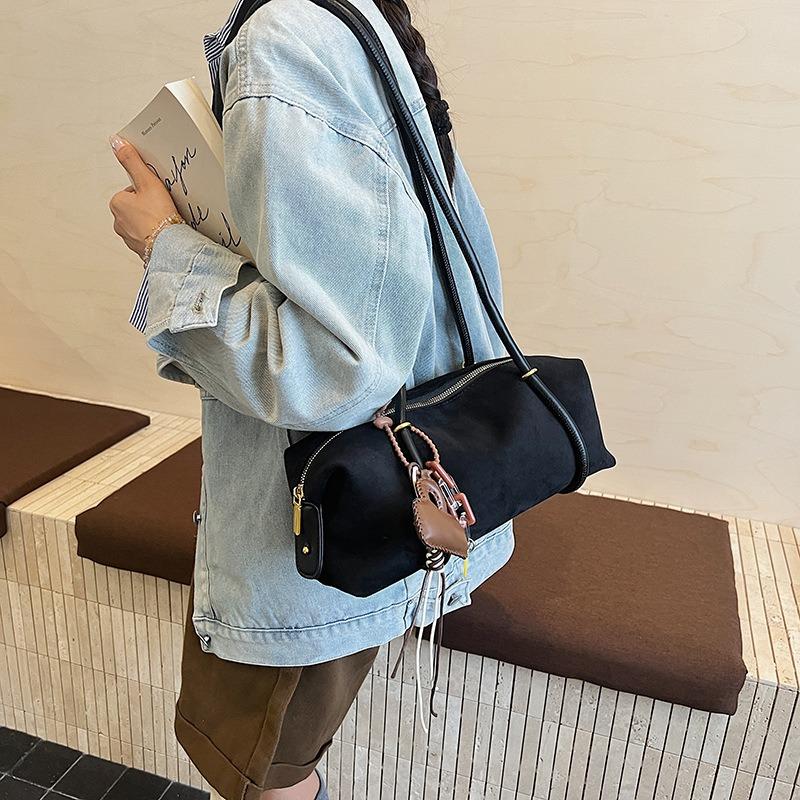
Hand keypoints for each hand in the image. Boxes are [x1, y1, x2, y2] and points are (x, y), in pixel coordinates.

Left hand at [108, 134, 179, 259]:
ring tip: (166, 222)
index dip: (148, 191)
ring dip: (152, 222)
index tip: (157, 196)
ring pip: (142, 224)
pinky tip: (166, 234)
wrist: (171, 246)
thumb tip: (116, 142)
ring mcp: (128, 238)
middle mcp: (118, 222)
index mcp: (116, 204)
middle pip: (136, 207)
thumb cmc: (160, 216)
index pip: (132, 191)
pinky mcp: (140, 250)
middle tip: (163, 208)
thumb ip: (132, 161)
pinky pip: (148, 239)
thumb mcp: (147, 182)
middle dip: (148, 207)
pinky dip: (156, 236)